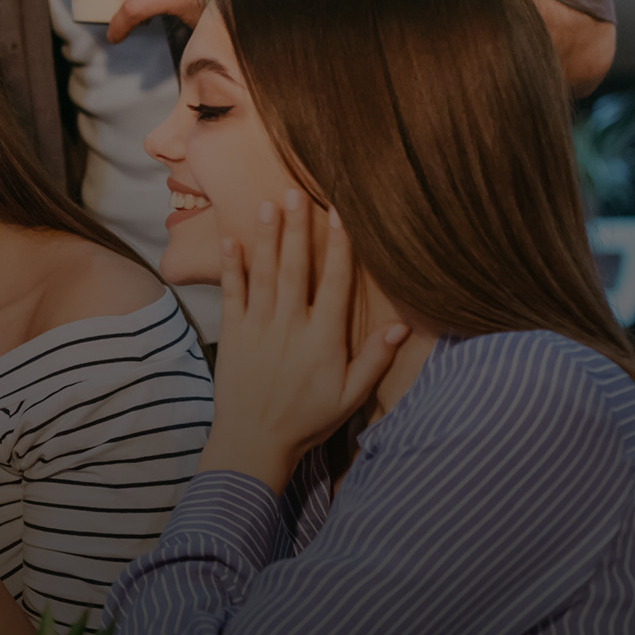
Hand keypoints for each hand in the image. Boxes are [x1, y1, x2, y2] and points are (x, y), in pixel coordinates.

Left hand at [200, 191, 409, 491]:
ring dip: (266, 237)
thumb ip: (375, 359)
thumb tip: (403, 326)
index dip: (339, 248)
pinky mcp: (233, 334)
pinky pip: (232, 293)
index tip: (340, 215)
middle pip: (295, 268)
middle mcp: (290, 325)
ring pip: (264, 273)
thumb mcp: (350, 397)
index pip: (334, 284)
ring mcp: (258, 327)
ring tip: (268, 204)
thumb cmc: (307, 420)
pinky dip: (232, 266)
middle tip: (297, 192)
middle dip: (297, 228)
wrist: (253, 442)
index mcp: (323, 339)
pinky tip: (231, 240)